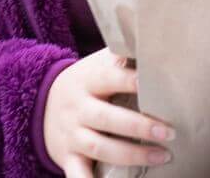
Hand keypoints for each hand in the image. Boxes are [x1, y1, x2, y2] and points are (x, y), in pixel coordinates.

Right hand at [42, 46, 174, 175]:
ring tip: (162, 156)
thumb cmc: (85, 82)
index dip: (129, 80)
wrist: (41, 104)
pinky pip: (77, 175)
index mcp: (88, 80)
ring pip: (99, 147)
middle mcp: (78, 108)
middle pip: (106, 117)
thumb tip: (154, 45)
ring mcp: (71, 135)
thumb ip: (121, 57)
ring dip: (131, 154)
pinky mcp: (67, 158)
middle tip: (169, 131)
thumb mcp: (96, 64)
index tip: (153, 84)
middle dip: (138, 126)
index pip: (109, 78)